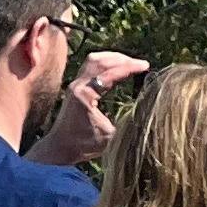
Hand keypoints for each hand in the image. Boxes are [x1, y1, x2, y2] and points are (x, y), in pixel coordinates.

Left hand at [32, 50, 149, 165]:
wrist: (60, 149)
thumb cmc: (83, 145)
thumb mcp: (109, 136)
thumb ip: (126, 121)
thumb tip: (145, 110)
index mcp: (84, 94)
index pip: (109, 73)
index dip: (129, 67)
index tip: (146, 66)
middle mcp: (78, 85)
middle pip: (100, 60)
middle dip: (123, 59)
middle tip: (141, 64)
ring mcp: (75, 84)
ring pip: (94, 60)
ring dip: (113, 58)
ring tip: (130, 63)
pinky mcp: (75, 87)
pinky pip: (90, 67)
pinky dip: (106, 64)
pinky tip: (117, 69)